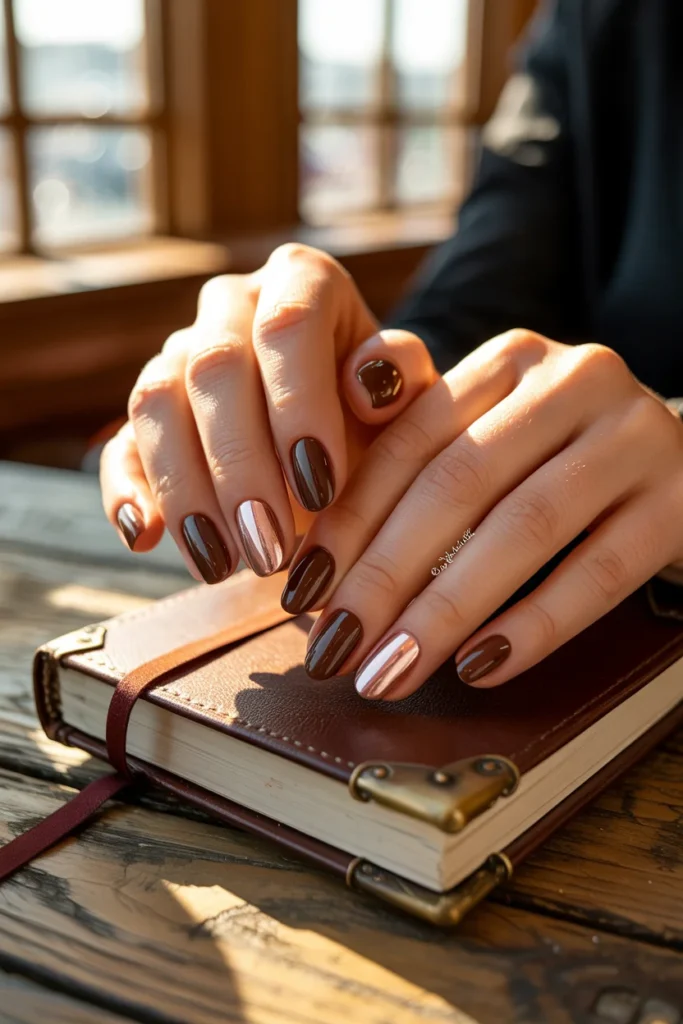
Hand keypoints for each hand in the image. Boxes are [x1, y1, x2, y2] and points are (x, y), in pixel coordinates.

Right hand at [100, 244, 436, 581]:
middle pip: (214, 368)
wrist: (346, 439)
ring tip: (221, 564)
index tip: (322, 489)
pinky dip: (126, 493)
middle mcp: (231, 306)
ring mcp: (179, 353)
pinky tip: (146, 538)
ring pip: (155, 403)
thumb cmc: (383, 417)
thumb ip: (405, 382)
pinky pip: (121, 443)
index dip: (298, 406)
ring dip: (185, 490)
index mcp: (301, 281)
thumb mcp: (413, 401)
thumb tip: (369, 381)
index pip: (288, 324)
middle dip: (240, 467)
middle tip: (271, 549)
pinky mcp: (146, 413)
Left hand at [287, 329, 682, 694]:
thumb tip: (316, 566)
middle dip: (383, 575)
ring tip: (390, 671)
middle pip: (458, 483)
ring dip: (444, 610)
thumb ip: (416, 473)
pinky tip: (479, 666)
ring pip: (523, 527)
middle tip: (334, 648)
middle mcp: (573, 380)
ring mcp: (635, 434)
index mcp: (508, 361)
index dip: (348, 520)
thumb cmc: (563, 465)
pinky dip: (532, 624)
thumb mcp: (493, 444)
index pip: (409, 441)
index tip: (304, 590)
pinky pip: (597, 571)